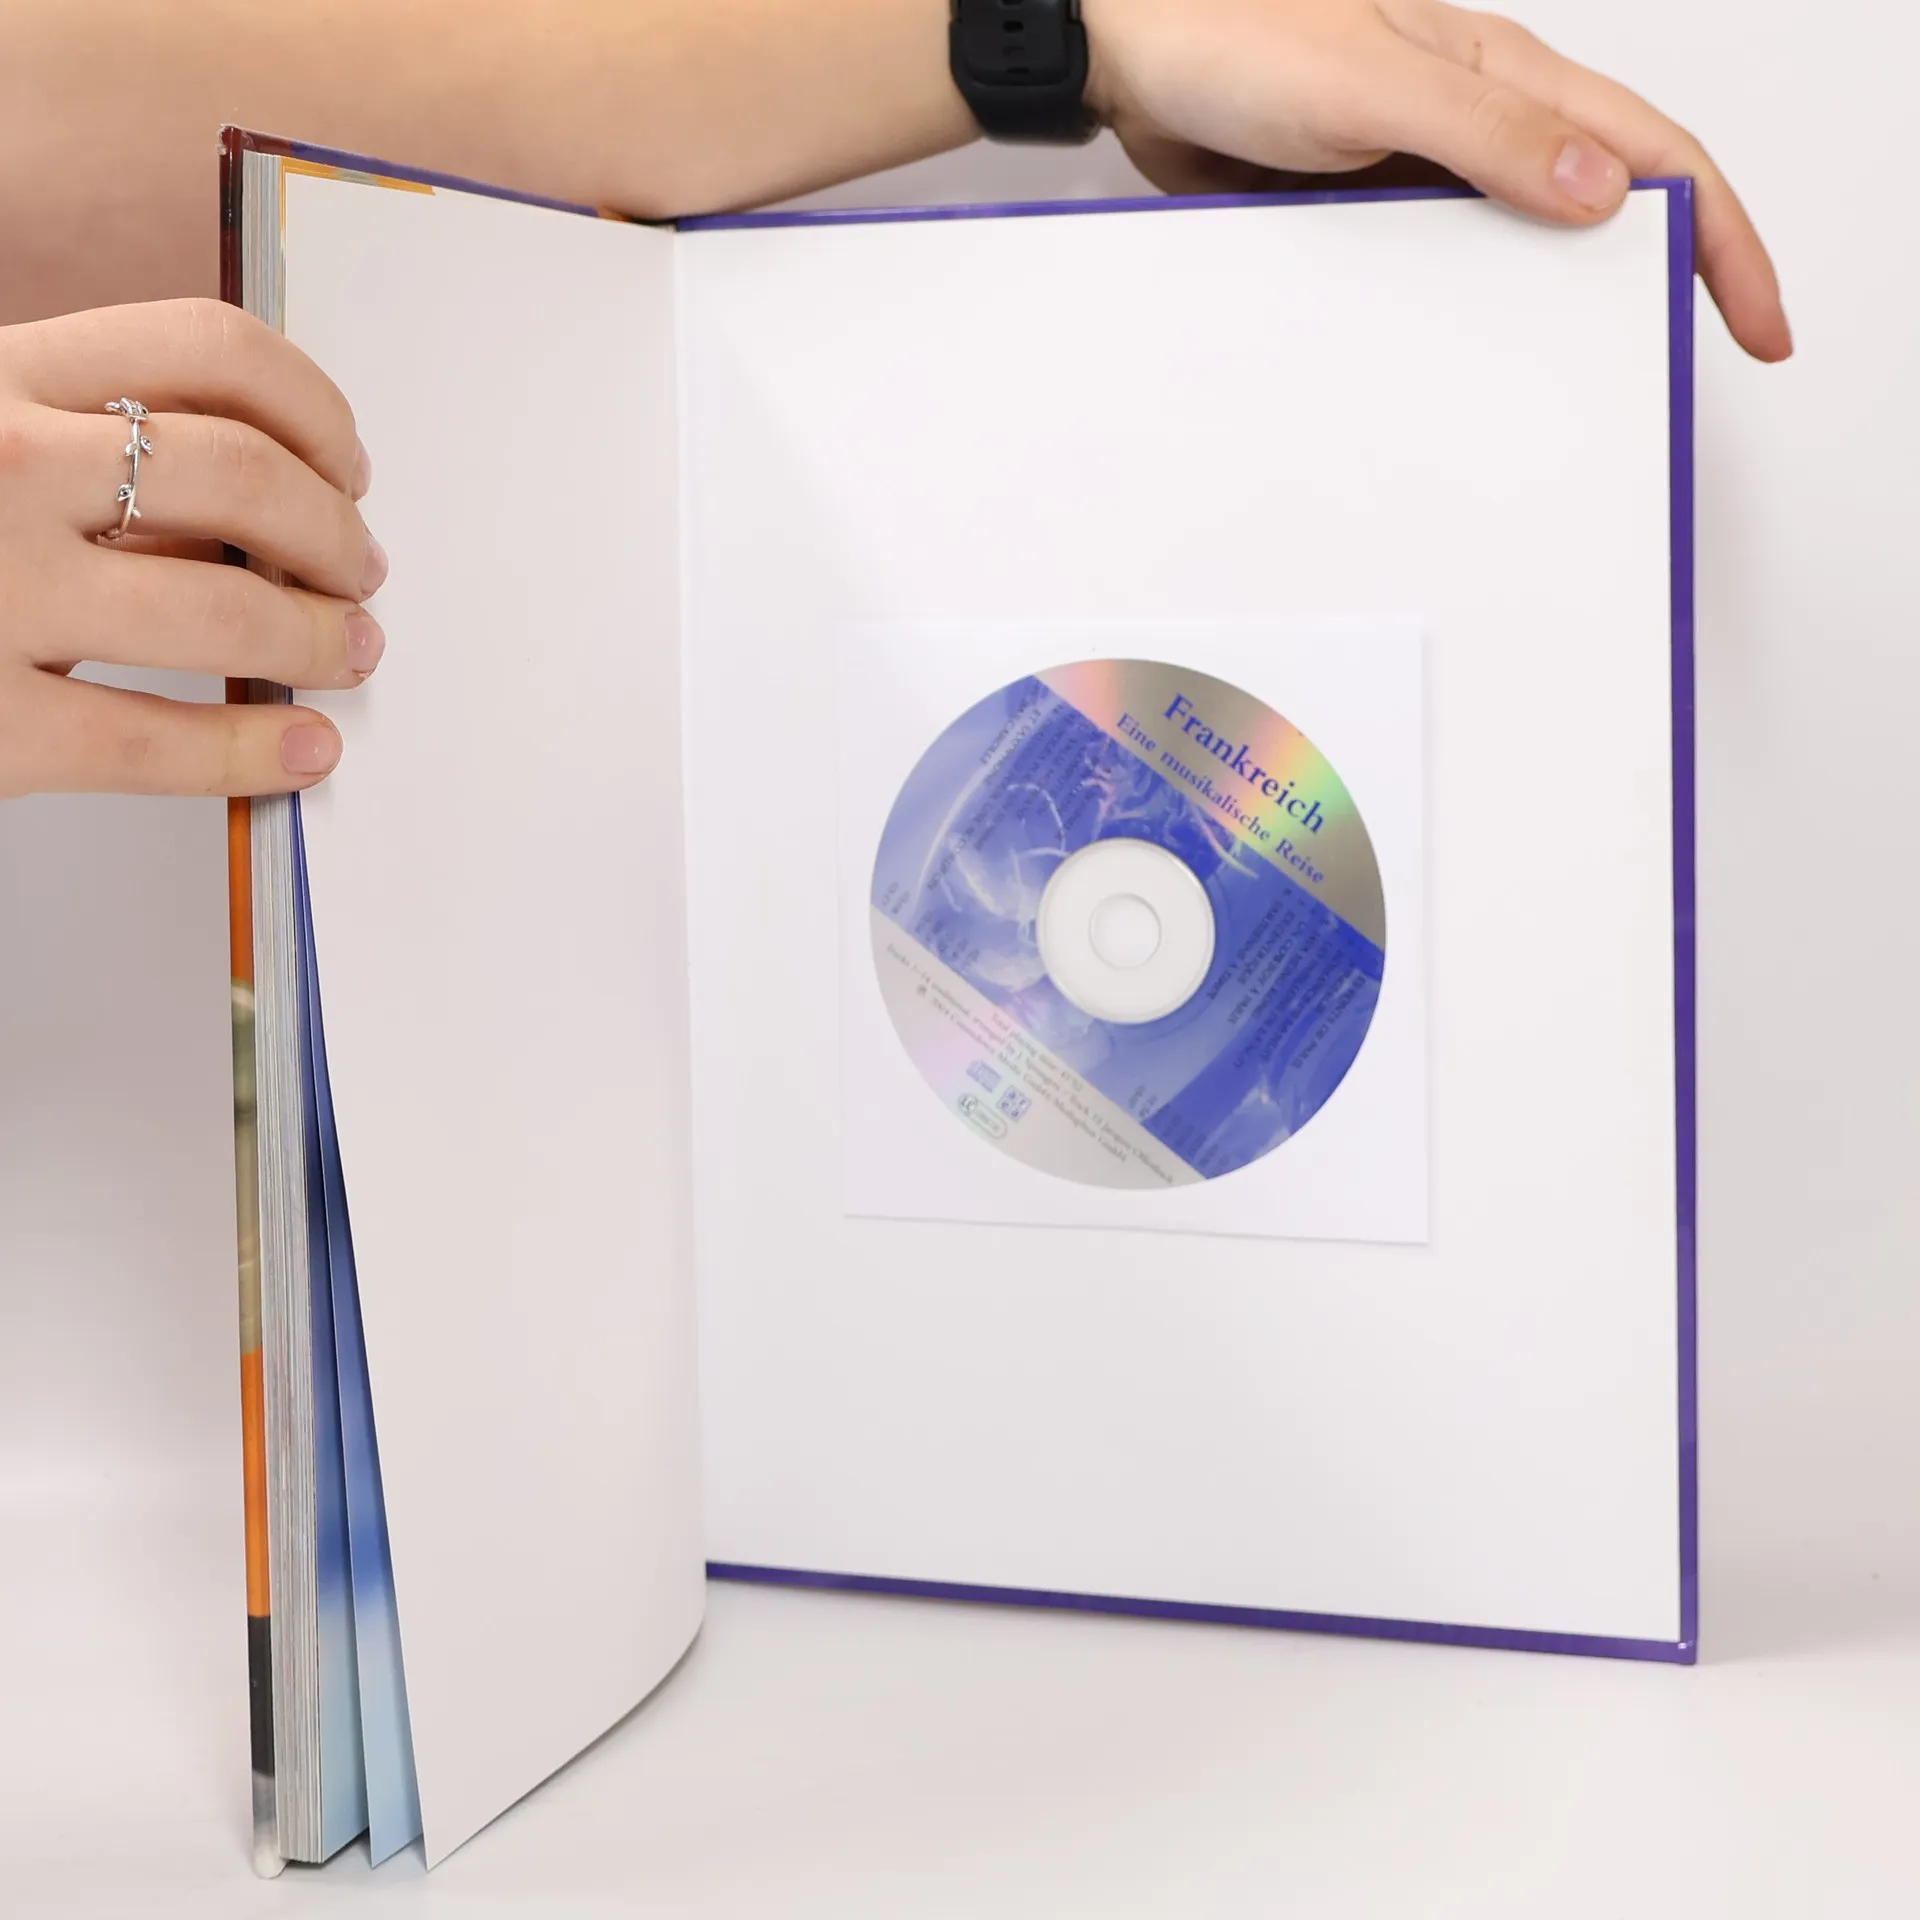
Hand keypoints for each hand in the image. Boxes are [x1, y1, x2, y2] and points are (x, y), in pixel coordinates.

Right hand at [0, 298, 383, 798]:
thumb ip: (77, 449)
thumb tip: (254, 500)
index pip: (206, 348)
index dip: (314, 408)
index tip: (348, 463)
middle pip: (244, 475)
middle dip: (337, 533)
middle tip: (362, 574)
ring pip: (227, 607)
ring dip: (321, 635)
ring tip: (349, 653)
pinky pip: (160, 741)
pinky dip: (258, 750)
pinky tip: (305, 750)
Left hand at [1083, 0, 1790, 362]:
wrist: (1130, 63)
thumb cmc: (1233, 34)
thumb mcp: (1374, 85)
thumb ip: (1486, 135)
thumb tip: (1604, 188)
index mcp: (1505, 75)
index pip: (1655, 154)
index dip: (1723, 236)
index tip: (1757, 318)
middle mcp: (1473, 123)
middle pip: (1598, 208)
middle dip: (1653, 282)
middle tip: (1674, 366)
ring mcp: (1418, 172)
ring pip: (1514, 251)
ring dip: (1548, 312)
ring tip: (1574, 389)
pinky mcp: (1359, 212)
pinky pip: (1429, 276)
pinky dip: (1456, 322)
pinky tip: (1457, 366)